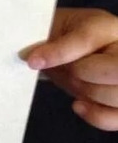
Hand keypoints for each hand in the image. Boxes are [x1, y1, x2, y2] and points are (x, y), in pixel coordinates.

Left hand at [26, 7, 117, 130]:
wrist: (70, 55)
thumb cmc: (60, 39)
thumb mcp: (52, 33)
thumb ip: (46, 42)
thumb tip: (32, 59)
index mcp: (105, 25)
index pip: (86, 39)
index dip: (59, 52)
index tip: (33, 61)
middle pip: (115, 70)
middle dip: (85, 75)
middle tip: (70, 72)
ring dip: (90, 94)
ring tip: (76, 83)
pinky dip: (97, 116)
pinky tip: (79, 105)